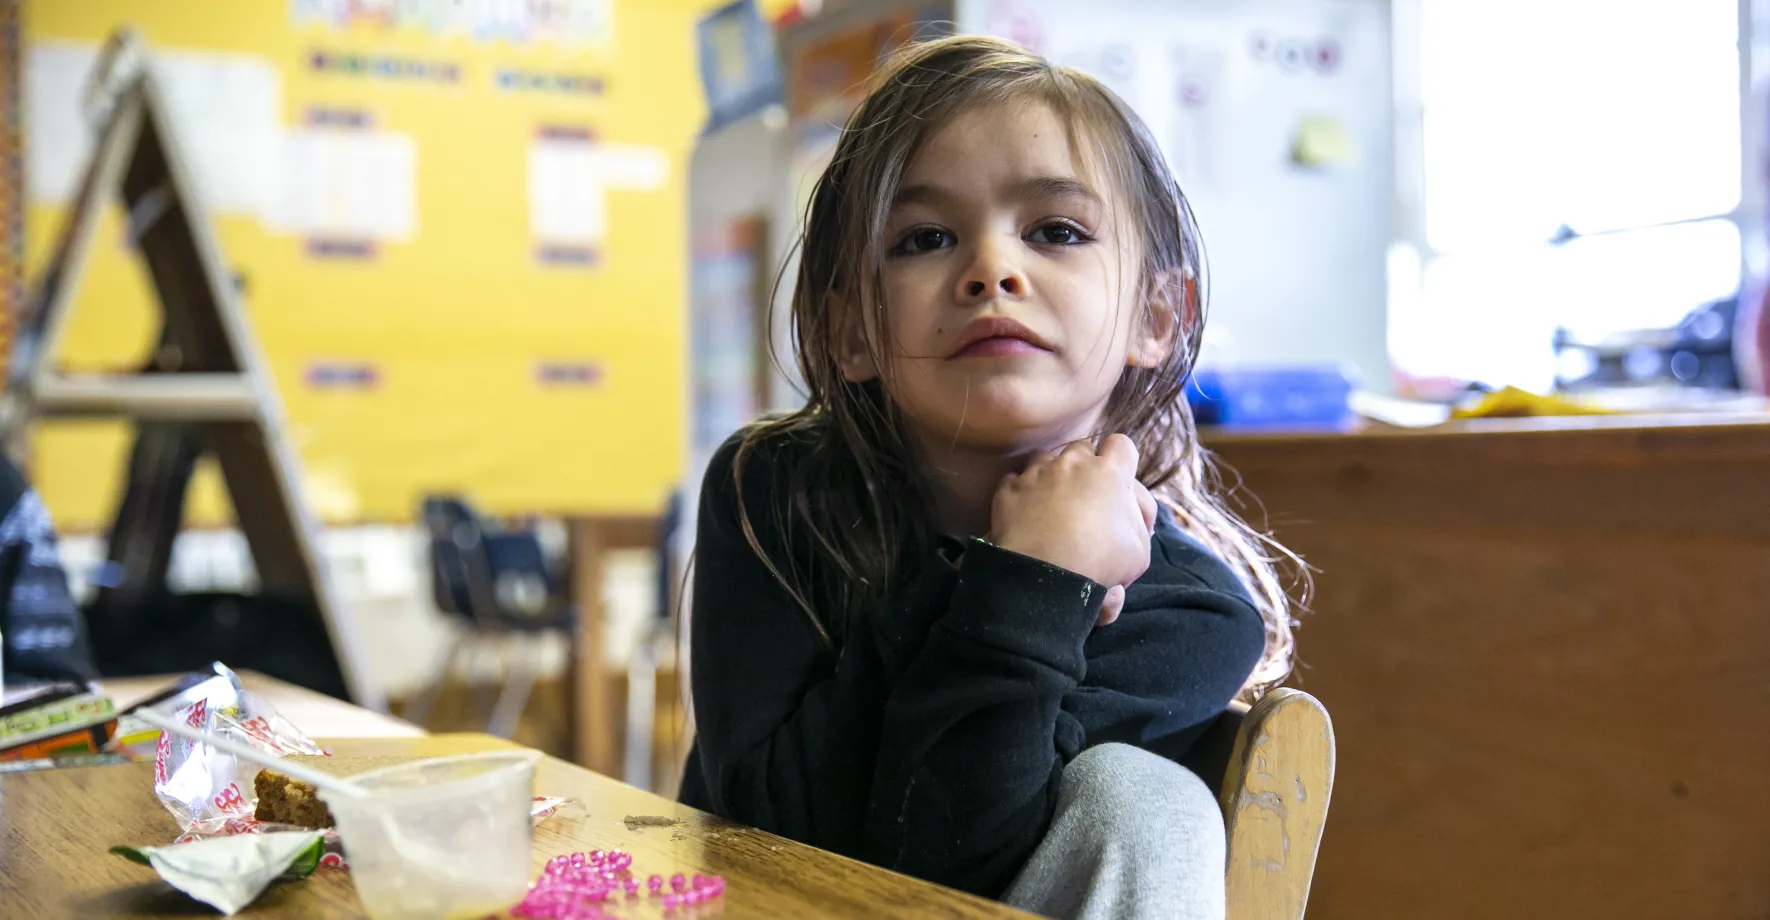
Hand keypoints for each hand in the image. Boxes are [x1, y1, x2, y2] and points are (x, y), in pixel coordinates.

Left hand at [991, 434, 1156, 625]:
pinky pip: (1015, 480)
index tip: (1117, 480)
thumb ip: (1137, 525)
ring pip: (1045, 457)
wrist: (1045, 575)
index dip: (1121, 460)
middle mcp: (1072, 464)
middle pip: (1082, 448)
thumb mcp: (1138, 551)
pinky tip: (1024, 512)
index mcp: (1109, 473)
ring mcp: (1037, 473)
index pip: (1121, 445)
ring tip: (1051, 500)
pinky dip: (1021, 492)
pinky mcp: (1009, 489)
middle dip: (1085, 466)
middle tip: (1085, 495)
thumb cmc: (1100, 562)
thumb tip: (1131, 517)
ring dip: (1050, 473)